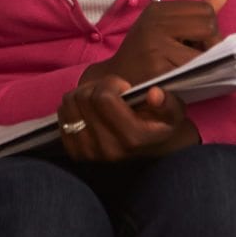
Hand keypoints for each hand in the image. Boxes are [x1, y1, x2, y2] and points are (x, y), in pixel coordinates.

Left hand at [57, 76, 199, 161]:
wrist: (149, 151)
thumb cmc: (160, 125)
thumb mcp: (174, 113)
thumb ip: (168, 103)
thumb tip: (153, 94)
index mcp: (132, 138)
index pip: (103, 98)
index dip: (112, 83)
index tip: (125, 87)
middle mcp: (108, 149)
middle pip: (83, 98)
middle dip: (97, 86)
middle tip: (112, 90)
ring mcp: (88, 153)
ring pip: (69, 104)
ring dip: (84, 93)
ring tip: (101, 98)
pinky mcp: (75, 153)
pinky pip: (61, 116)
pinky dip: (74, 106)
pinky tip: (90, 110)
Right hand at [81, 0, 227, 86]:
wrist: (115, 82)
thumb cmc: (145, 54)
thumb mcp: (165, 27)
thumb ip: (195, 14)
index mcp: (157, 11)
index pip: (205, 10)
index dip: (210, 27)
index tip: (199, 41)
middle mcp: (154, 25)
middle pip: (208, 26)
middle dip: (212, 44)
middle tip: (199, 57)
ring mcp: (155, 48)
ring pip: (204, 51)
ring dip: (206, 63)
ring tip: (190, 69)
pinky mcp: (157, 71)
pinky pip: (193, 72)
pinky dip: (196, 77)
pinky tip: (184, 79)